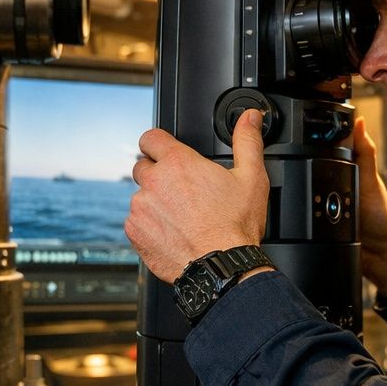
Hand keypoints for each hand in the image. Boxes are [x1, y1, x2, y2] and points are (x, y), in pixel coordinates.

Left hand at [125, 109, 269, 281]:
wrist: (222, 267)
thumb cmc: (235, 226)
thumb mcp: (251, 177)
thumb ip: (247, 141)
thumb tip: (250, 117)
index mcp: (178, 163)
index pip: (150, 137)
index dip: (158, 143)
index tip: (165, 152)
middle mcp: (154, 182)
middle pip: (142, 166)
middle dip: (157, 174)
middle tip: (180, 191)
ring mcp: (141, 208)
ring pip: (141, 197)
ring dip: (155, 203)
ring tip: (181, 217)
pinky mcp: (135, 232)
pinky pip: (137, 223)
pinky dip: (150, 226)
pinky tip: (173, 233)